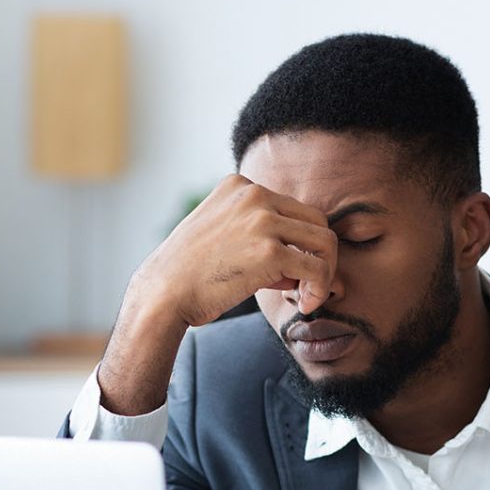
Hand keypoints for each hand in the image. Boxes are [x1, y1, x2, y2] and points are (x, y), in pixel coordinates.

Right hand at [97, 175, 335, 414]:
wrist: (164, 293)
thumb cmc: (191, 274)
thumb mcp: (223, 236)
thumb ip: (261, 238)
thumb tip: (305, 264)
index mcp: (241, 185)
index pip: (293, 209)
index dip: (298, 243)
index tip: (288, 272)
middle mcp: (254, 194)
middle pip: (317, 221)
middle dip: (319, 256)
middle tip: (307, 286)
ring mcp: (262, 220)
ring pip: (325, 242)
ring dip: (325, 273)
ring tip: (309, 296)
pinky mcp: (269, 250)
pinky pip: (317, 268)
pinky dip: (320, 289)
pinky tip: (306, 304)